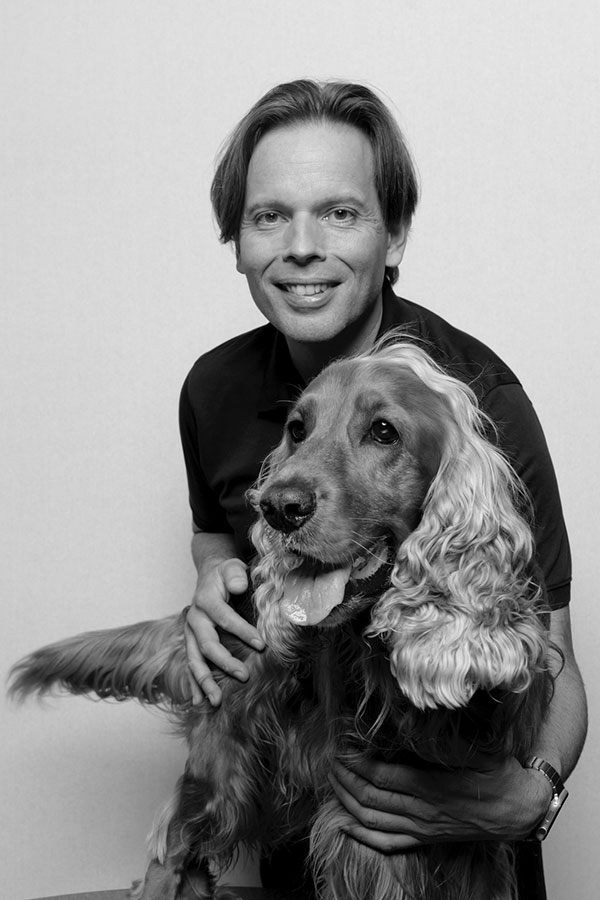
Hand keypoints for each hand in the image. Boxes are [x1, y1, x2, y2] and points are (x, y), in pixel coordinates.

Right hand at [185, 557, 264, 705]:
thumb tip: (239, 586)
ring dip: (204, 681)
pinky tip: (199, 702)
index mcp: (206, 600)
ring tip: (216, 701)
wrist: (209, 576)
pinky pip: (192, 665)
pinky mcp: (191, 643)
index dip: (242, 631)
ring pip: (194, 660)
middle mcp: (194, 619)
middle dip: (224, 662)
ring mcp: (190, 633)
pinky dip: (194, 684)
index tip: (262, 645)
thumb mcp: (232, 567)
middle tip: (244, 676)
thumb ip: (235, 575)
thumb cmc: (226, 574)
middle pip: (206, 644)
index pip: (224, 618)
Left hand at [329, 753, 551, 852]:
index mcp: (433, 785)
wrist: (519, 810)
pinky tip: (344, 825)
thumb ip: (448, 732)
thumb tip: (421, 710)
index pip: (382, 776)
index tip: (342, 746)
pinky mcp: (426, 838)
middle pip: (371, 798)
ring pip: (374, 820)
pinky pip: (388, 842)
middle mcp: (424, 810)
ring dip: (347, 802)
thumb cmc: (499, 774)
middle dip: (345, 779)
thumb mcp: (477, 745)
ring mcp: (423, 828)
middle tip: (330, 761)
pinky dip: (362, 836)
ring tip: (332, 783)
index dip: (357, 763)